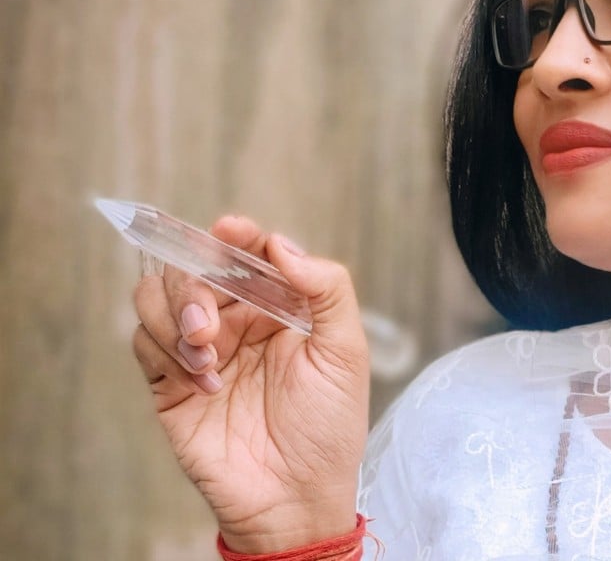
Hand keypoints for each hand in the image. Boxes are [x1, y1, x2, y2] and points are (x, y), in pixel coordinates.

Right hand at [132, 216, 369, 552]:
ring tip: (206, 352)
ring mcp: (200, 350)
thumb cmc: (329, 427)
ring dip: (174, 314)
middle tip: (211, 322)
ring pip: (157, 296)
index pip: (246, 252)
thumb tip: (282, 244)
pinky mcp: (170, 384)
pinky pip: (145, 342)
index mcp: (279, 306)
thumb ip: (327, 288)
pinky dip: (166, 352)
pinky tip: (204, 383)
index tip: (230, 230)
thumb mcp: (346, 352)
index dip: (234, 234)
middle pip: (194, 267)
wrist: (296, 498)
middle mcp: (237, 321)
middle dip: (196, 283)